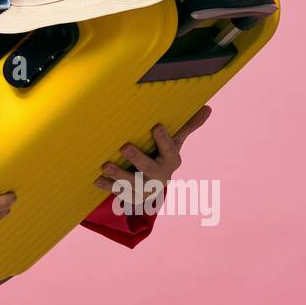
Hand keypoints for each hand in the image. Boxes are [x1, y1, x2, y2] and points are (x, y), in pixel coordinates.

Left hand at [93, 105, 212, 210]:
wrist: (155, 186)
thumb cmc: (163, 156)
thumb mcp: (175, 142)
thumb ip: (187, 126)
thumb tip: (208, 108)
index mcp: (171, 161)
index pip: (169, 150)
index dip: (163, 140)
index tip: (156, 126)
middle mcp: (160, 176)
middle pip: (149, 168)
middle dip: (138, 158)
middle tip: (125, 147)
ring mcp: (145, 188)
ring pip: (132, 183)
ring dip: (119, 175)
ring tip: (106, 165)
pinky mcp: (132, 196)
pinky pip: (118, 193)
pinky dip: (107, 186)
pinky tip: (97, 179)